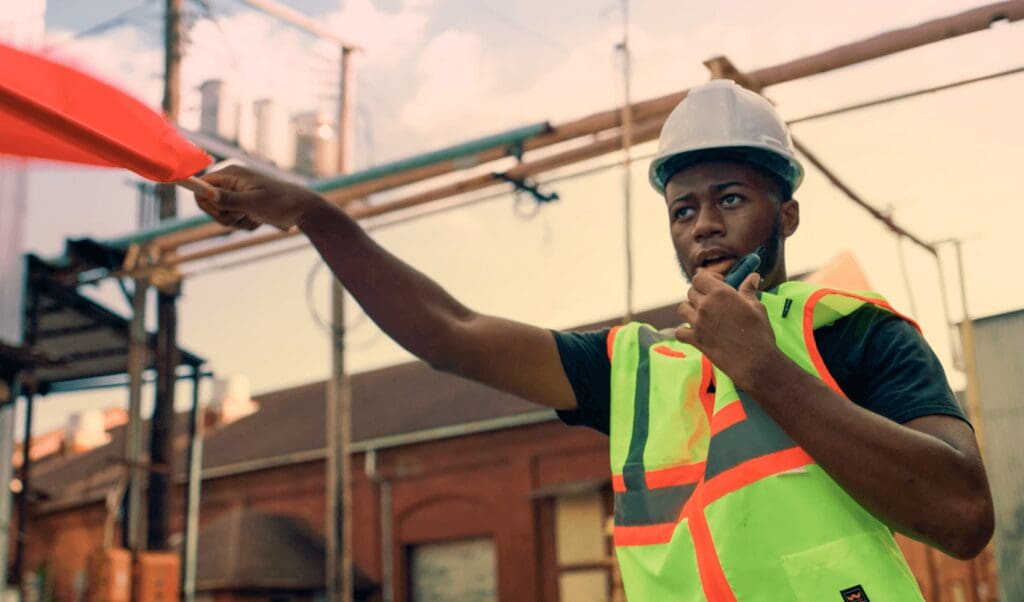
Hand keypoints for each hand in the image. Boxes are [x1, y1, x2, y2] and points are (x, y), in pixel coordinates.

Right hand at [194, 165, 326, 230]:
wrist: (302, 209)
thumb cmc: (280, 202)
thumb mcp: (254, 203)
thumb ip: (229, 199)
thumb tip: (205, 192)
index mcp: (231, 174)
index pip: (201, 185)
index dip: (206, 201)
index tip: (221, 210)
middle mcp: (231, 182)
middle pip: (209, 204)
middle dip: (224, 216)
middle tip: (243, 215)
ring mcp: (237, 194)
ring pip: (222, 215)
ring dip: (237, 222)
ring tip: (255, 216)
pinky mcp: (244, 205)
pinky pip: (234, 220)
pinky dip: (245, 223)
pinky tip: (259, 219)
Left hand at [675, 270, 778, 387]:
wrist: (754, 361)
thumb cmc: (759, 332)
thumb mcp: (757, 307)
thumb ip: (748, 290)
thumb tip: (753, 277)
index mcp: (720, 293)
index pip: (699, 277)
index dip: (706, 279)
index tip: (716, 284)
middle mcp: (705, 305)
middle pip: (691, 292)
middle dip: (700, 294)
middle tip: (712, 302)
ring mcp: (697, 323)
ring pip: (682, 308)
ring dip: (690, 310)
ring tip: (702, 315)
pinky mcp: (695, 340)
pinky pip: (679, 331)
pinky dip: (684, 331)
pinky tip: (694, 332)